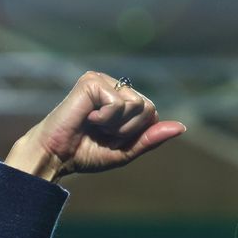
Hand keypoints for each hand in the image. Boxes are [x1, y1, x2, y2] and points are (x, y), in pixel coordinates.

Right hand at [5, 72, 185, 181]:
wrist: (55, 156)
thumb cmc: (85, 153)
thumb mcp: (126, 150)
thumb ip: (151, 138)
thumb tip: (181, 127)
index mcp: (123, 100)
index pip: (152, 114)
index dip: (135, 133)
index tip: (111, 138)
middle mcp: (114, 86)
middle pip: (148, 108)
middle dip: (128, 130)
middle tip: (102, 132)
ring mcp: (102, 81)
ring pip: (136, 105)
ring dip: (116, 125)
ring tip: (94, 125)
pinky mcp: (91, 81)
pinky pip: (119, 103)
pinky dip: (105, 119)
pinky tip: (88, 118)